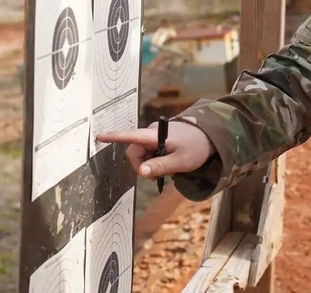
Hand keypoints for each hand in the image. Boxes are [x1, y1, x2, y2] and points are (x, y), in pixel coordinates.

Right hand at [96, 120, 215, 180]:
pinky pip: (150, 154)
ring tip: (168, 169)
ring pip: (142, 156)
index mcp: (154, 135)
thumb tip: (140, 171)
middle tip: (157, 176)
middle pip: (134, 152)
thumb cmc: (196, 147)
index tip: (99, 136)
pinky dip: (156, 162)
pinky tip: (169, 165)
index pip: (131, 136)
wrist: (211, 136)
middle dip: (142, 166)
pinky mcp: (159, 140)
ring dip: (150, 166)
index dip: (114, 137)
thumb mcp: (180, 161)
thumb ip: (159, 166)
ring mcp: (155, 136)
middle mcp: (151, 133)